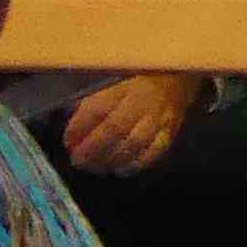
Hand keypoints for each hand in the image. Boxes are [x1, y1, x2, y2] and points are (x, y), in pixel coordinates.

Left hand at [63, 70, 200, 175]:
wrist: (178, 76)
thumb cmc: (138, 76)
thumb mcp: (114, 77)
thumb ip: (95, 98)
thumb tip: (73, 122)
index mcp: (123, 85)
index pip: (98, 107)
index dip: (80, 127)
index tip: (67, 140)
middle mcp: (143, 101)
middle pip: (115, 129)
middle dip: (93, 148)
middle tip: (78, 160)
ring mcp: (160, 118)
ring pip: (134, 143)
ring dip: (111, 159)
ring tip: (95, 167)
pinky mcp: (172, 132)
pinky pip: (154, 152)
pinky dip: (136, 164)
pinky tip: (120, 169)